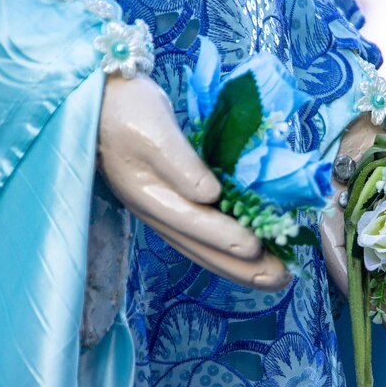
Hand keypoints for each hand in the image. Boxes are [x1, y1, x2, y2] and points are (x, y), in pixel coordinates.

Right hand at [98, 74, 290, 290]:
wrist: (103, 106)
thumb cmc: (128, 112)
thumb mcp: (155, 132)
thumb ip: (181, 165)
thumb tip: (210, 195)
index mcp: (151, 196)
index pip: (195, 223)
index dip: (227, 237)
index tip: (258, 248)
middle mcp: (159, 213)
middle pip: (204, 249)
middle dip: (244, 267)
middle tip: (282, 280)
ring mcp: (165, 213)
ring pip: (205, 249)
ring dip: (240, 267)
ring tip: (274, 278)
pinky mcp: (173, 205)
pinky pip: (203, 238)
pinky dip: (227, 251)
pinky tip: (249, 256)